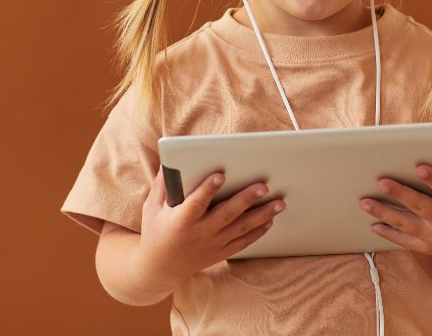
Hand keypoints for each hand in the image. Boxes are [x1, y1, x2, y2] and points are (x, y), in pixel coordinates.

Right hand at [136, 168, 285, 294]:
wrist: (160, 269)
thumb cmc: (156, 231)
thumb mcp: (151, 208)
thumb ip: (162, 185)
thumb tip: (170, 162)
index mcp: (180, 221)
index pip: (196, 203)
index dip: (207, 189)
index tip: (220, 174)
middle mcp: (199, 234)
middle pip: (227, 215)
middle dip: (246, 199)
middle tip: (263, 186)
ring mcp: (213, 245)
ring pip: (241, 228)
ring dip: (262, 215)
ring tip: (279, 202)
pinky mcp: (221, 252)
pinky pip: (244, 242)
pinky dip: (258, 231)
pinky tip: (270, 219)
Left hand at [359, 165, 431, 270]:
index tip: (420, 166)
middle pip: (420, 206)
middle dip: (400, 193)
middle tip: (381, 181)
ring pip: (405, 224)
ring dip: (383, 212)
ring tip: (364, 202)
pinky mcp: (426, 248)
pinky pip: (403, 241)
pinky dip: (387, 233)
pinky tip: (373, 224)